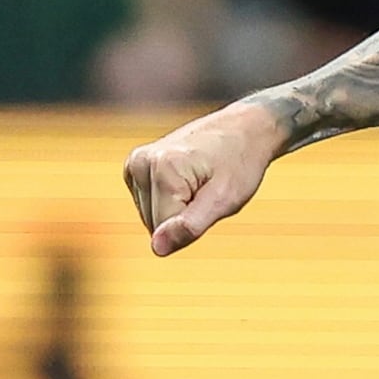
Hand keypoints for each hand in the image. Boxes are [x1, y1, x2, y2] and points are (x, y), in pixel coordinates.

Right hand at [123, 101, 281, 255]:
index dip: (192, 224)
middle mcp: (141, 162)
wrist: (243, 129)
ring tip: (198, 184)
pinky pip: (148, 204)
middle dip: (182, 218)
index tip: (210, 200)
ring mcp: (136, 162)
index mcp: (162, 168)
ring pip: (149, 217)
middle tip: (206, 192)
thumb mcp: (224, 200)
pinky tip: (186, 181)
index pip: (163, 230)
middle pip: (153, 225)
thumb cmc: (240, 162)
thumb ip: (190, 226)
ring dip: (176, 210)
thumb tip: (157, 248)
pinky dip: (169, 201)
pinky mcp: (136, 165)